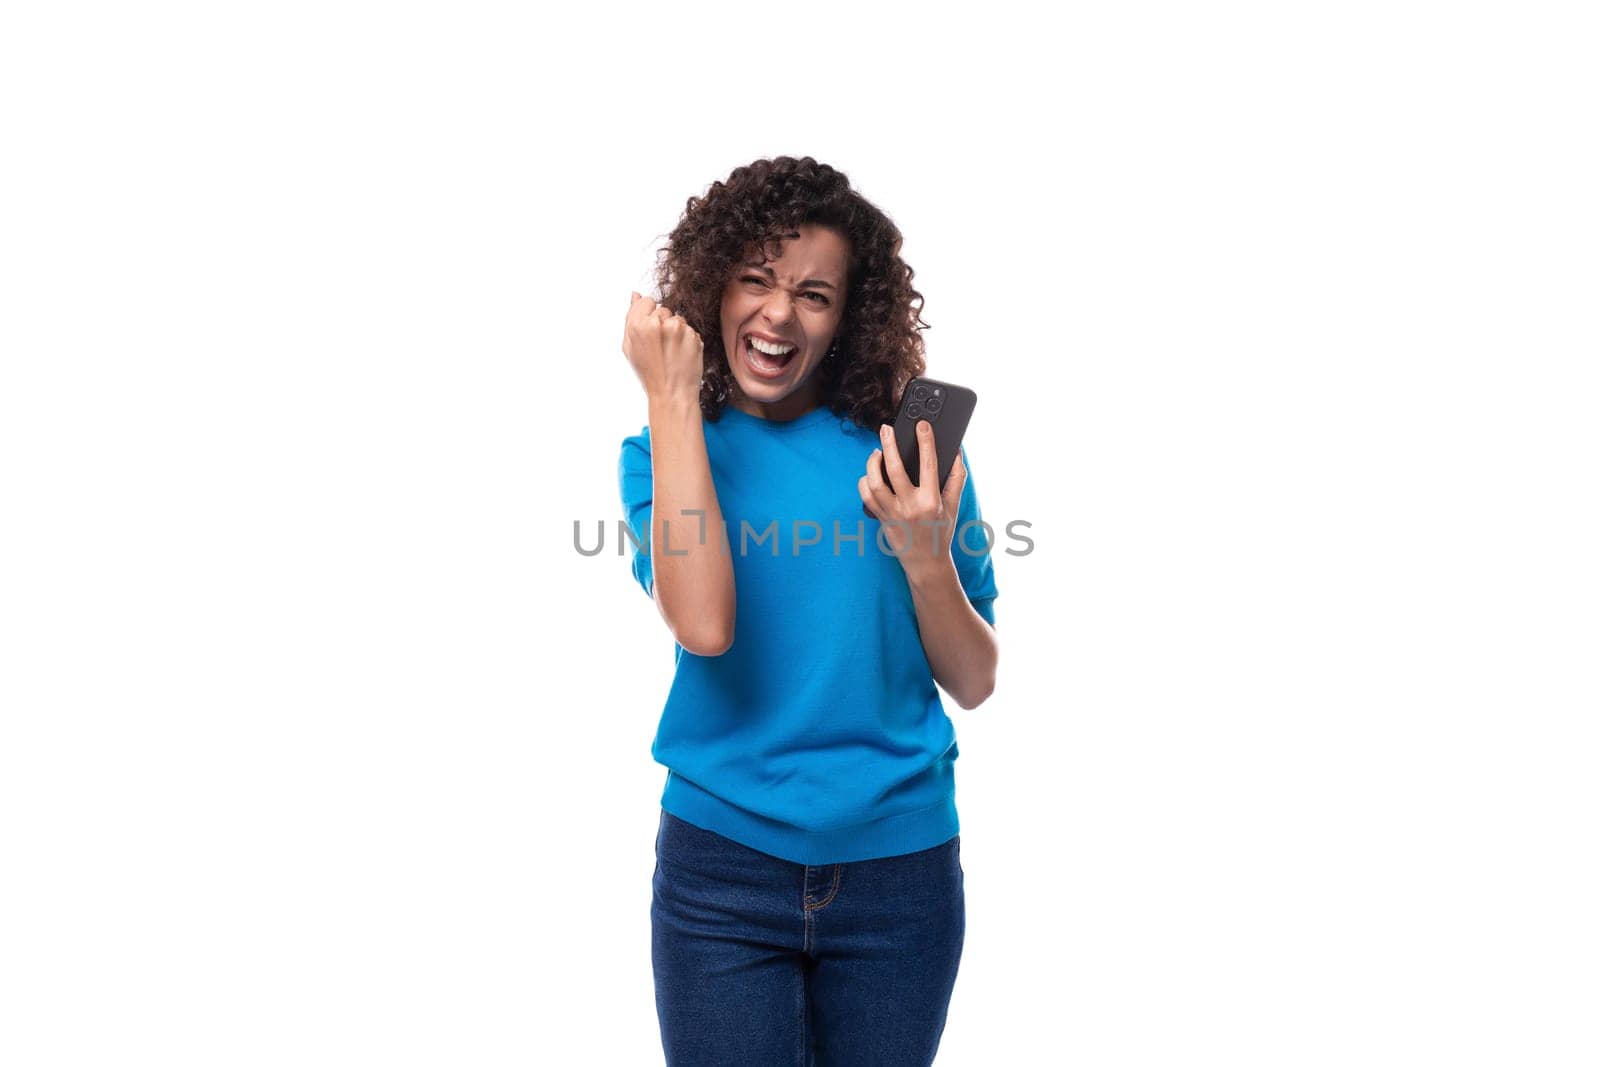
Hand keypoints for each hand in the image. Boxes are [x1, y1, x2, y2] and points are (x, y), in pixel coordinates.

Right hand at [622, 291, 703, 404]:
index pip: (647, 301)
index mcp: (638, 324)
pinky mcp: (694, 335)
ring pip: (678, 318)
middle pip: (663, 309)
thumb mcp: (630, 347)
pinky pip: (690, 329)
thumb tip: (635, 295)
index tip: (650, 331)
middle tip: (660, 346)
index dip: (648, 316)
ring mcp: (678, 329)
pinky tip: (681, 354)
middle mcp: (658, 323)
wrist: (672, 394)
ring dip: (676, 331)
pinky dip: (687, 339)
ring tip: (671, 351)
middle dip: (662, 323)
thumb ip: (631, 318)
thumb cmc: (649, 373)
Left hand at [858, 420, 965, 578]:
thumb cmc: (941, 532)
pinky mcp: (880, 519)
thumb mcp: (954, 506)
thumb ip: (957, 478)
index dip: (925, 442)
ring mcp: (892, 514)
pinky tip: (871, 473)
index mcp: (932, 501)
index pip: (929, 465)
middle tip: (886, 429)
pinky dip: (865, 482)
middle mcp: (910, 507)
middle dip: (889, 445)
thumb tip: (956, 452)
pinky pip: (866, 496)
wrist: (925, 563)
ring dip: (873, 463)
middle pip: (894, 469)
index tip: (922, 425)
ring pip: (874, 483)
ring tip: (877, 451)